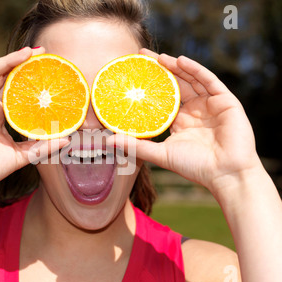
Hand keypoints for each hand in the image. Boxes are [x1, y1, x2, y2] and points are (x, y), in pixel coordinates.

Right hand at [0, 47, 67, 202]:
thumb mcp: (19, 156)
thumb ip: (40, 147)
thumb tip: (67, 139)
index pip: (12, 88)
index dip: (26, 75)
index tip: (45, 65)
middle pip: (2, 77)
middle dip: (19, 62)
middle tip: (40, 52)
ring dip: (5, 62)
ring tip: (25, 52)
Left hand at [109, 49, 261, 192]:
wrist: (225, 174)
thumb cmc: (194, 167)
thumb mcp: (160, 154)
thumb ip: (136, 146)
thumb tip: (108, 141)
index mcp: (181, 121)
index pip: (163, 97)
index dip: (150, 85)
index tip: (133, 74)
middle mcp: (195, 110)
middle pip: (176, 84)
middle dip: (160, 69)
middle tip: (142, 56)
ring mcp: (211, 104)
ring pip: (192, 79)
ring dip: (175, 66)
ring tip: (158, 57)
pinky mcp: (226, 101)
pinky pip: (209, 81)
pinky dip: (196, 70)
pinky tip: (180, 61)